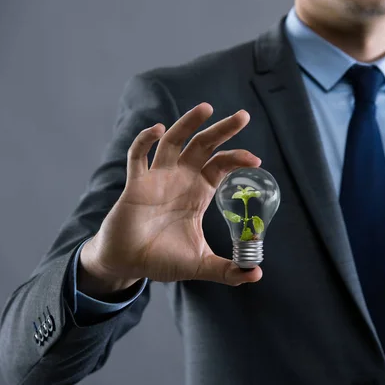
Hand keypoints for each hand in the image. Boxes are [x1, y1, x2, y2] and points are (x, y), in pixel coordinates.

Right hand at [79, 103, 262, 297]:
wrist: (128, 264)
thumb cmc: (162, 259)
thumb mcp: (200, 264)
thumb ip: (227, 270)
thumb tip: (257, 276)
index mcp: (198, 193)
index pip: (221, 166)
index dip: (237, 159)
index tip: (256, 160)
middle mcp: (180, 179)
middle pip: (203, 146)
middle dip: (222, 130)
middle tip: (243, 116)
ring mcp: (157, 178)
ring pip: (173, 141)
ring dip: (188, 123)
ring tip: (207, 108)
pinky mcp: (135, 184)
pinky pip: (138, 156)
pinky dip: (145, 140)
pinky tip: (157, 128)